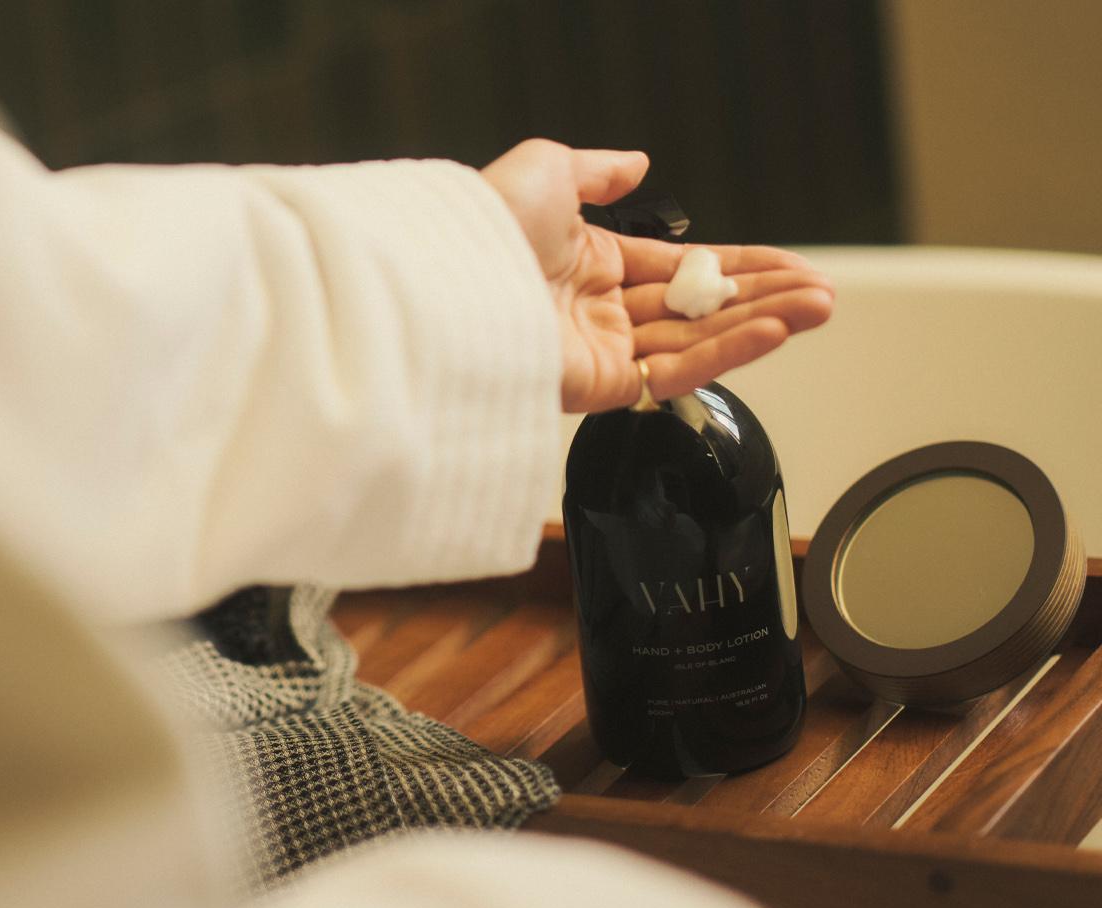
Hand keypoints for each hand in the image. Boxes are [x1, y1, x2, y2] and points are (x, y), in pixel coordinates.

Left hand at [480, 139, 834, 413]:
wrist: (443, 282)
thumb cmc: (479, 228)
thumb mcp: (545, 170)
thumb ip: (596, 170)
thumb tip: (634, 163)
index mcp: (583, 264)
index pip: (676, 268)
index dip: (735, 266)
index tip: (788, 265)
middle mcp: (594, 312)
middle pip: (697, 308)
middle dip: (764, 298)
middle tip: (821, 292)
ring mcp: (598, 352)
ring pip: (697, 340)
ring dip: (763, 323)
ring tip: (819, 307)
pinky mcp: (597, 387)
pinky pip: (675, 370)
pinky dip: (728, 350)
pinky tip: (773, 328)